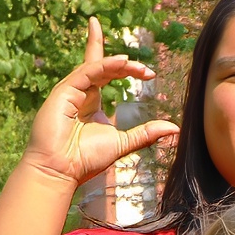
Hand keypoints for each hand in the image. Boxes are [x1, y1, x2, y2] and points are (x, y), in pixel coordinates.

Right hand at [20, 16, 177, 191]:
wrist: (60, 172)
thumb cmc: (85, 160)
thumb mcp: (123, 143)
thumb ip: (145, 133)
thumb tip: (174, 128)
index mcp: (91, 101)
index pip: (104, 72)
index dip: (121, 64)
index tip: (149, 72)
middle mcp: (80, 92)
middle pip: (103, 66)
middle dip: (126, 65)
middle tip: (149, 72)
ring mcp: (70, 90)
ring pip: (96, 67)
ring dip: (119, 64)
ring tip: (140, 67)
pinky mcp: (63, 92)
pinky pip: (87, 73)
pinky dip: (105, 66)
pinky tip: (122, 63)